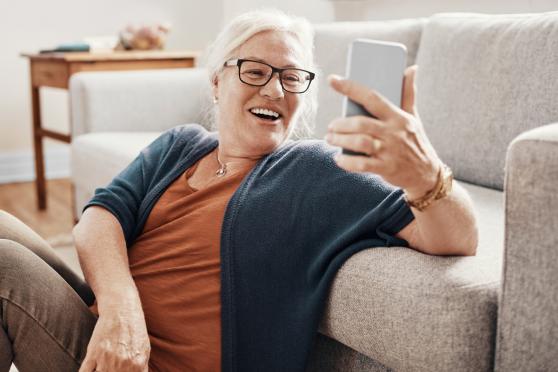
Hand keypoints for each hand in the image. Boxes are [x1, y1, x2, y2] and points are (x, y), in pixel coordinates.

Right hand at [79, 299, 149, 371]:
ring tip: (101, 367)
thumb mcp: (144, 348)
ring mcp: (107, 359)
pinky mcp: (93, 353)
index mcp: (138, 365)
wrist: (121, 309)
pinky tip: (89, 369)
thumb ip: (141, 367)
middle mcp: (123, 364)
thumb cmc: (134, 328)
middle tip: (109, 369)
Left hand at [325, 65, 441, 198]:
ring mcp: (390, 151)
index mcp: (397, 116)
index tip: (333, 80)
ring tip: (330, 138)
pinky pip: (362, 164)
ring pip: (360, 142)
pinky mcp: (386, 168)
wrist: (427, 173)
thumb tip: (412, 68)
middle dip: (340, 124)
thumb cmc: (415, 141)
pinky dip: (347, 162)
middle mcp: (393, 132)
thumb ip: (408, 93)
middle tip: (331, 126)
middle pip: (361, 123)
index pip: (372, 97)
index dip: (351, 88)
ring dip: (340, 140)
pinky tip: (338, 159)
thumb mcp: (414, 116)